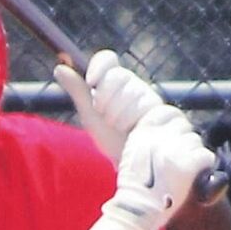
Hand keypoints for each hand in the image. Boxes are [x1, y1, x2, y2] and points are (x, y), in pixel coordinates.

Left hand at [55, 49, 163, 163]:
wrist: (132, 169)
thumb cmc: (112, 140)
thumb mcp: (92, 117)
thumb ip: (79, 92)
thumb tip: (59, 66)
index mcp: (117, 83)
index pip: (108, 60)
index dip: (99, 66)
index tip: (91, 81)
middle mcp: (137, 87)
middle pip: (119, 76)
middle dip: (107, 100)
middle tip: (109, 120)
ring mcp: (154, 100)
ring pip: (135, 93)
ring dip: (122, 117)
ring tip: (125, 131)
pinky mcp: (171, 115)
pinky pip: (153, 110)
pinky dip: (140, 125)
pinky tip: (139, 134)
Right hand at [104, 105, 213, 229]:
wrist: (137, 211)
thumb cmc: (132, 192)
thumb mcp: (130, 158)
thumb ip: (146, 143)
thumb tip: (162, 139)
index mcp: (142, 133)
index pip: (166, 113)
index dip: (174, 123)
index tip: (174, 135)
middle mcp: (159, 137)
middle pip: (183, 126)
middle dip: (184, 140)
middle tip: (182, 158)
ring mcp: (175, 149)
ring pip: (195, 141)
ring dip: (193, 153)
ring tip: (185, 170)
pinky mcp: (188, 163)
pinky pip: (205, 155)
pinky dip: (204, 165)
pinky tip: (196, 175)